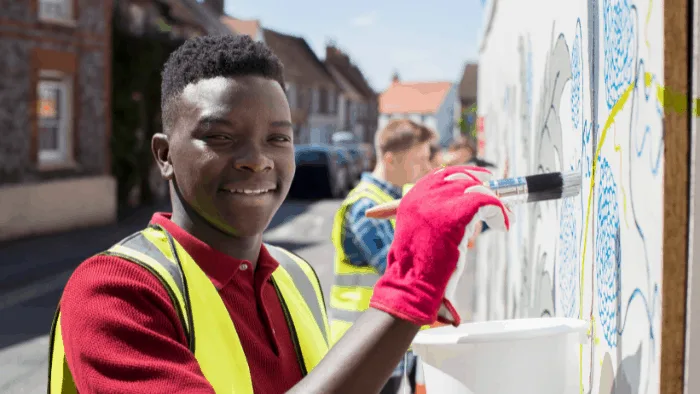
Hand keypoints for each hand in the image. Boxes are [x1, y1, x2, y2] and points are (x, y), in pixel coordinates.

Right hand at [368, 166, 512, 326]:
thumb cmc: (418, 270)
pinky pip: (488, 203)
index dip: (464, 175)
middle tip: (498, 202)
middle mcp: (424, 196)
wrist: (412, 284)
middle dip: (483, 187)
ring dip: (495, 202)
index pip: (441, 176)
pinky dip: (500, 213)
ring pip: (477, 189)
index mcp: (413, 199)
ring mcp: (440, 202)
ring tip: (504, 218)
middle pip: (462, 178)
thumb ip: (435, 220)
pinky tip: (502, 227)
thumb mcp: (420, 237)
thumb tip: (465, 212)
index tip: (483, 181)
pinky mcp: (458, 213)